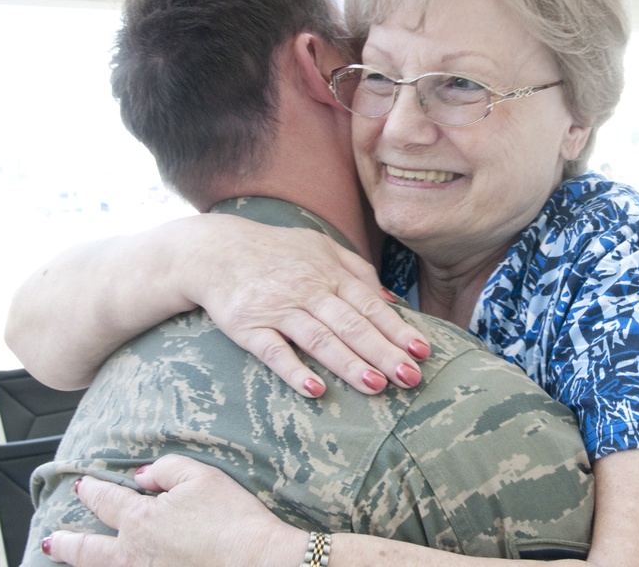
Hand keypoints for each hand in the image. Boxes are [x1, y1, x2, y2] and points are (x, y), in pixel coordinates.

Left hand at [42, 456, 308, 566]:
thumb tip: (144, 476)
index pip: (107, 501)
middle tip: (51, 539)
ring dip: (82, 564)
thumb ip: (167, 469)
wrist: (256, 560)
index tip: (81, 485)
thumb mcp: (202, 477)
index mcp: (141, 520)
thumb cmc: (232, 517)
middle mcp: (135, 554)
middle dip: (66, 542)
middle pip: (88, 550)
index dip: (92, 491)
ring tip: (67, 560)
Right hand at [182, 215, 430, 395]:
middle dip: (384, 352)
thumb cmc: (277, 253)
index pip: (370, 305)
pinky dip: (294, 371)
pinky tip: (315, 391)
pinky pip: (274, 351)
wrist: (215, 251)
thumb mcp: (321, 247)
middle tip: (411, 377)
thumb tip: (392, 300)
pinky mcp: (248, 327)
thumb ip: (358, 271)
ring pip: (320, 339)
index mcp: (329, 273)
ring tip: (377, 386)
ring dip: (349, 364)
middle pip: (352, 325)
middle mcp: (308, 290)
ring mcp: (278, 309)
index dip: (397, 329)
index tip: (422, 351)